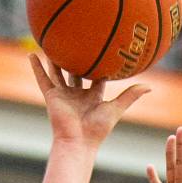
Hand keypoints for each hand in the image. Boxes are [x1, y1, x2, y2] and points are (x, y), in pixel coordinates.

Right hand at [30, 54, 149, 146]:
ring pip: (58, 72)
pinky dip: (36, 67)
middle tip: (77, 41)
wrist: (78, 141)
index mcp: (93, 97)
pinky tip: (31, 54)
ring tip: (51, 42)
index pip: (97, 78)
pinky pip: (42, 79)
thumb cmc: (98, 128)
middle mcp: (78, 94)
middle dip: (77, 59)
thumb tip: (150, 86)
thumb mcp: (116, 108)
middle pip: (77, 73)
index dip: (101, 65)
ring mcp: (64, 94)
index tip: (103, 50)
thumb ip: (131, 96)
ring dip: (54, 59)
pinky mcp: (52, 96)